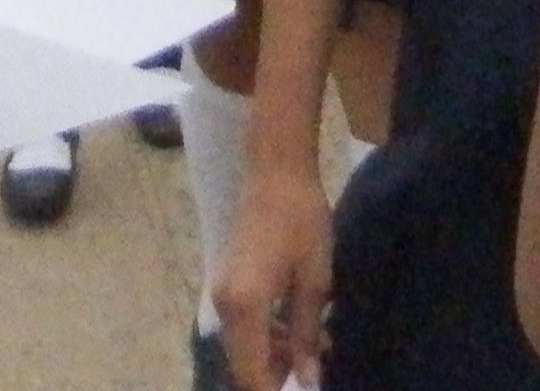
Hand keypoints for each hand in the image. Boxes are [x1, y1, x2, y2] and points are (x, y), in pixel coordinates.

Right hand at [214, 163, 336, 388]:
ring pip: (244, 347)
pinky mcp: (228, 283)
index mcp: (245, 307)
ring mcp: (223, 294)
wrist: (275, 171)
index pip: (254, 373)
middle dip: (276, 376)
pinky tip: (299, 326)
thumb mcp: (314, 280)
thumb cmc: (301, 221)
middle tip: (314, 368)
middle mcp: (225, 306)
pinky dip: (267, 335)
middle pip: (244, 365)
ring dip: (275, 355)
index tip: (305, 388)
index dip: (277, 390)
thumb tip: (308, 379)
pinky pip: (244, 326)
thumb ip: (307, 334)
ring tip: (316, 347)